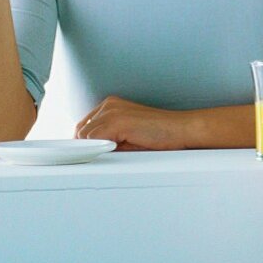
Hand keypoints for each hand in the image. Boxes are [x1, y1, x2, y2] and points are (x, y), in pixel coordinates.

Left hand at [74, 95, 192, 150]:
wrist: (181, 130)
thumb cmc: (159, 135)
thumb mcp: (127, 137)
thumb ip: (108, 139)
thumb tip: (88, 152)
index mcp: (111, 105)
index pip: (85, 126)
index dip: (86, 142)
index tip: (92, 154)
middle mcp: (109, 104)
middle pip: (81, 131)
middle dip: (88, 146)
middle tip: (103, 158)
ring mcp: (112, 111)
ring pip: (86, 137)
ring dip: (95, 149)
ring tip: (115, 154)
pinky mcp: (117, 121)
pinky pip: (93, 140)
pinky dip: (99, 150)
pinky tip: (115, 153)